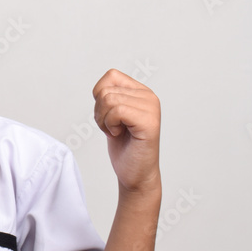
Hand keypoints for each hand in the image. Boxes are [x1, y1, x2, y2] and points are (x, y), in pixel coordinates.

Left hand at [92, 69, 160, 193]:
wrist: (135, 174)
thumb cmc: (124, 147)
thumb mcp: (113, 115)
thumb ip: (111, 97)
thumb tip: (100, 88)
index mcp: (142, 92)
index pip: (111, 76)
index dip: (100, 96)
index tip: (109, 116)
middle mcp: (149, 97)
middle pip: (106, 90)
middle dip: (99, 112)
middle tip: (112, 128)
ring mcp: (151, 108)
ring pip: (109, 99)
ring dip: (104, 120)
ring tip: (116, 132)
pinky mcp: (149, 122)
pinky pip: (117, 111)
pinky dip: (110, 125)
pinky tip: (119, 135)